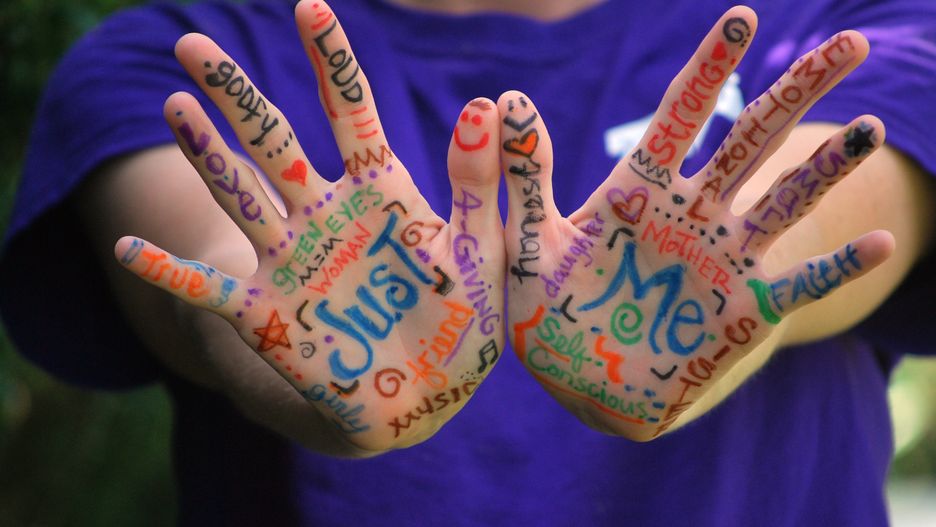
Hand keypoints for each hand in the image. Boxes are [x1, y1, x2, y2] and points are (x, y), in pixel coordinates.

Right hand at [114, 0, 503, 451]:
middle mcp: (324, 215)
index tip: (310, 6)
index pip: (350, 113)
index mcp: (379, 194)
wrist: (424, 396)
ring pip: (238, 194)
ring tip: (175, 104)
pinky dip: (170, 273)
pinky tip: (128, 250)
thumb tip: (486, 103)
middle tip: (194, 44)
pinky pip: (207, 289)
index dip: (330, 61)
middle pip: (272, 141)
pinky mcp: (265, 313)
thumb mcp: (479, 251)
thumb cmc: (460, 323)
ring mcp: (289, 260)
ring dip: (205, 154)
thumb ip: (478, 184)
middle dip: (235, 94)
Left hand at [500, 7, 893, 440]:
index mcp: (640, 192)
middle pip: (751, 141)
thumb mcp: (530, 242)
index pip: (680, 117)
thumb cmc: (552, 311)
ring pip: (784, 200)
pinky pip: (799, 286)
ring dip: (827, 167)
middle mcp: (691, 214)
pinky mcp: (743, 310)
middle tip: (847, 42)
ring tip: (872, 127)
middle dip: (796, 92)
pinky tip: (881, 244)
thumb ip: (525, 176)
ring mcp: (723, 258)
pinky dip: (837, 269)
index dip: (709, 69)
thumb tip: (505, 97)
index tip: (740, 18)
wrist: (582, 382)